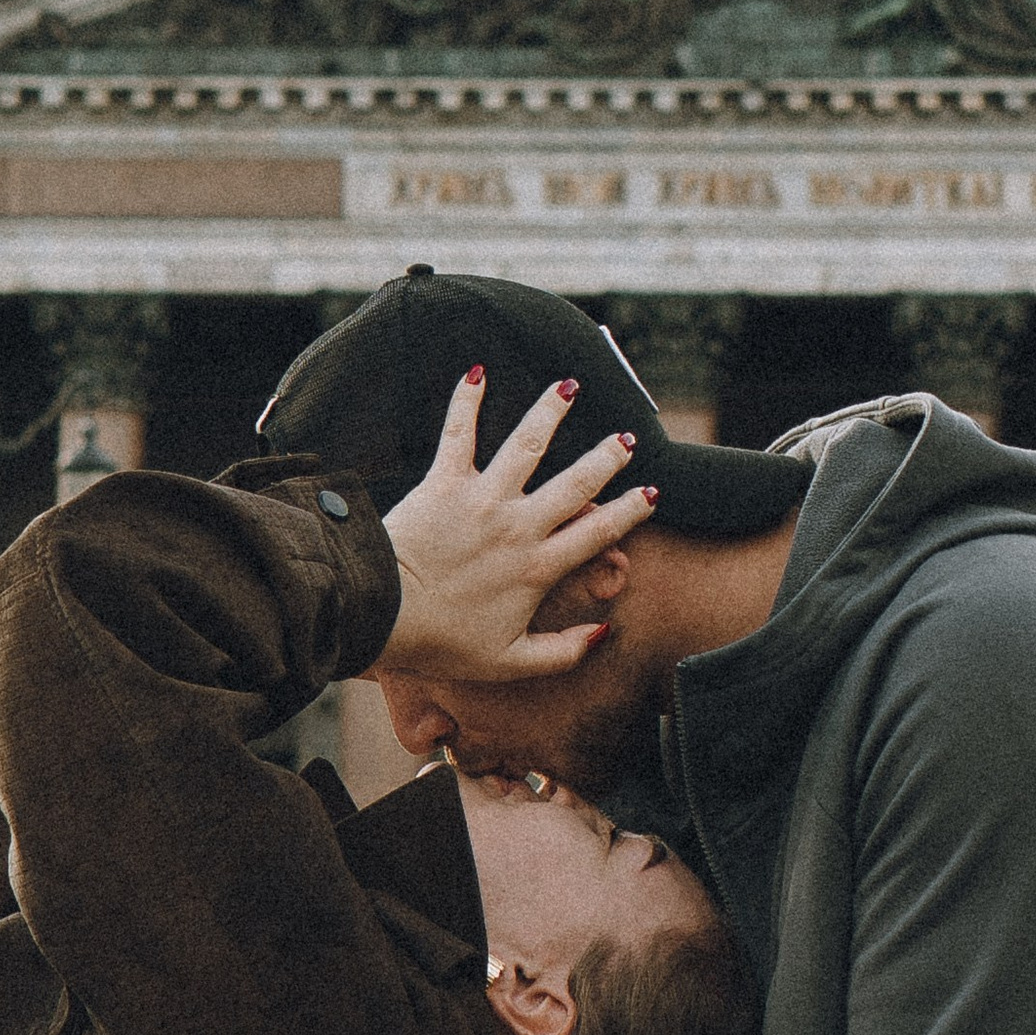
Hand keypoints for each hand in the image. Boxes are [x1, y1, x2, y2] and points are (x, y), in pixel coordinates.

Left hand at [375, 371, 654, 684]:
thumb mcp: (509, 662)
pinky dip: (466, 402)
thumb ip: (562, 652)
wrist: (382, 613)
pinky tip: (478, 372)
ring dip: (550, 412)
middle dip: (606, 458)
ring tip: (569, 387)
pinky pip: (459, 434)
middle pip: (575, 482)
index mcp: (538, 568)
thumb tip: (603, 632)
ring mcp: (483, 499)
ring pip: (527, 445)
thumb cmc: (440, 643)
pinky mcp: (444, 483)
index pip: (597, 532)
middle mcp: (519, 525)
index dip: (630, 511)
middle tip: (627, 439)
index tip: (653, 492)